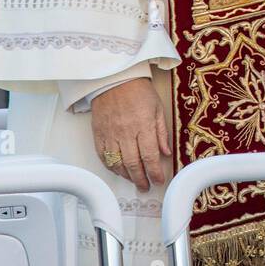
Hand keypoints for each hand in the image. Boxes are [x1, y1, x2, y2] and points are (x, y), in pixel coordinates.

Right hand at [91, 77, 171, 192]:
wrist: (114, 79)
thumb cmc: (138, 90)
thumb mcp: (158, 108)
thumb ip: (161, 132)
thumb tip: (166, 153)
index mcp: (143, 125)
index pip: (150, 156)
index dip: (155, 173)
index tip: (158, 180)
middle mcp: (126, 132)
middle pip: (133, 164)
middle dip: (141, 180)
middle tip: (145, 186)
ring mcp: (110, 134)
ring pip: (117, 163)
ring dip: (126, 175)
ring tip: (134, 180)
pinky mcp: (98, 133)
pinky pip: (103, 156)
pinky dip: (111, 167)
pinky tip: (118, 170)